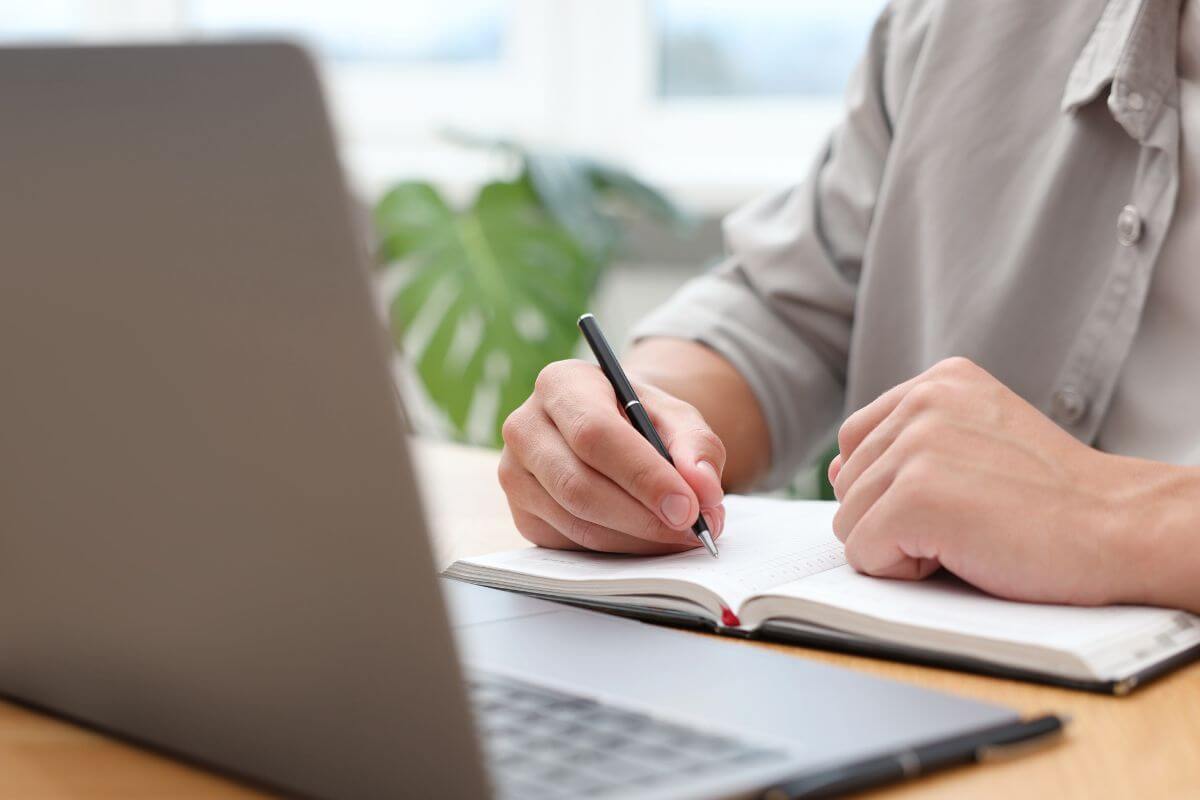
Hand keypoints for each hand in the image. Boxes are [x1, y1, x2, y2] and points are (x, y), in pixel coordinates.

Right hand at [498, 359, 725, 553]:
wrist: (609, 431)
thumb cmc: (641, 419)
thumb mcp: (676, 417)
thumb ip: (697, 446)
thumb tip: (703, 488)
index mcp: (560, 384)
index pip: (595, 434)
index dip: (643, 476)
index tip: (687, 507)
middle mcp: (525, 427)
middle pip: (579, 485)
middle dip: (643, 516)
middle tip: (692, 530)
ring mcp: (515, 474)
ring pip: (577, 522)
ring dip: (637, 538)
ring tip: (681, 534)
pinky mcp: (522, 514)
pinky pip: (573, 544)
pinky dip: (620, 549)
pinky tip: (649, 538)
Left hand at [829, 357, 1137, 604]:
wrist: (1122, 527)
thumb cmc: (1056, 498)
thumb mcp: (980, 439)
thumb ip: (912, 441)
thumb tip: (834, 471)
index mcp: (940, 381)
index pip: (856, 438)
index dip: (889, 485)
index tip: (953, 496)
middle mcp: (923, 402)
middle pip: (847, 482)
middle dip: (891, 517)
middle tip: (968, 519)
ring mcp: (916, 447)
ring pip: (848, 521)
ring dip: (898, 546)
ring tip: (967, 534)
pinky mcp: (914, 497)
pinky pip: (862, 553)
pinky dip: (901, 571)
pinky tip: (961, 553)